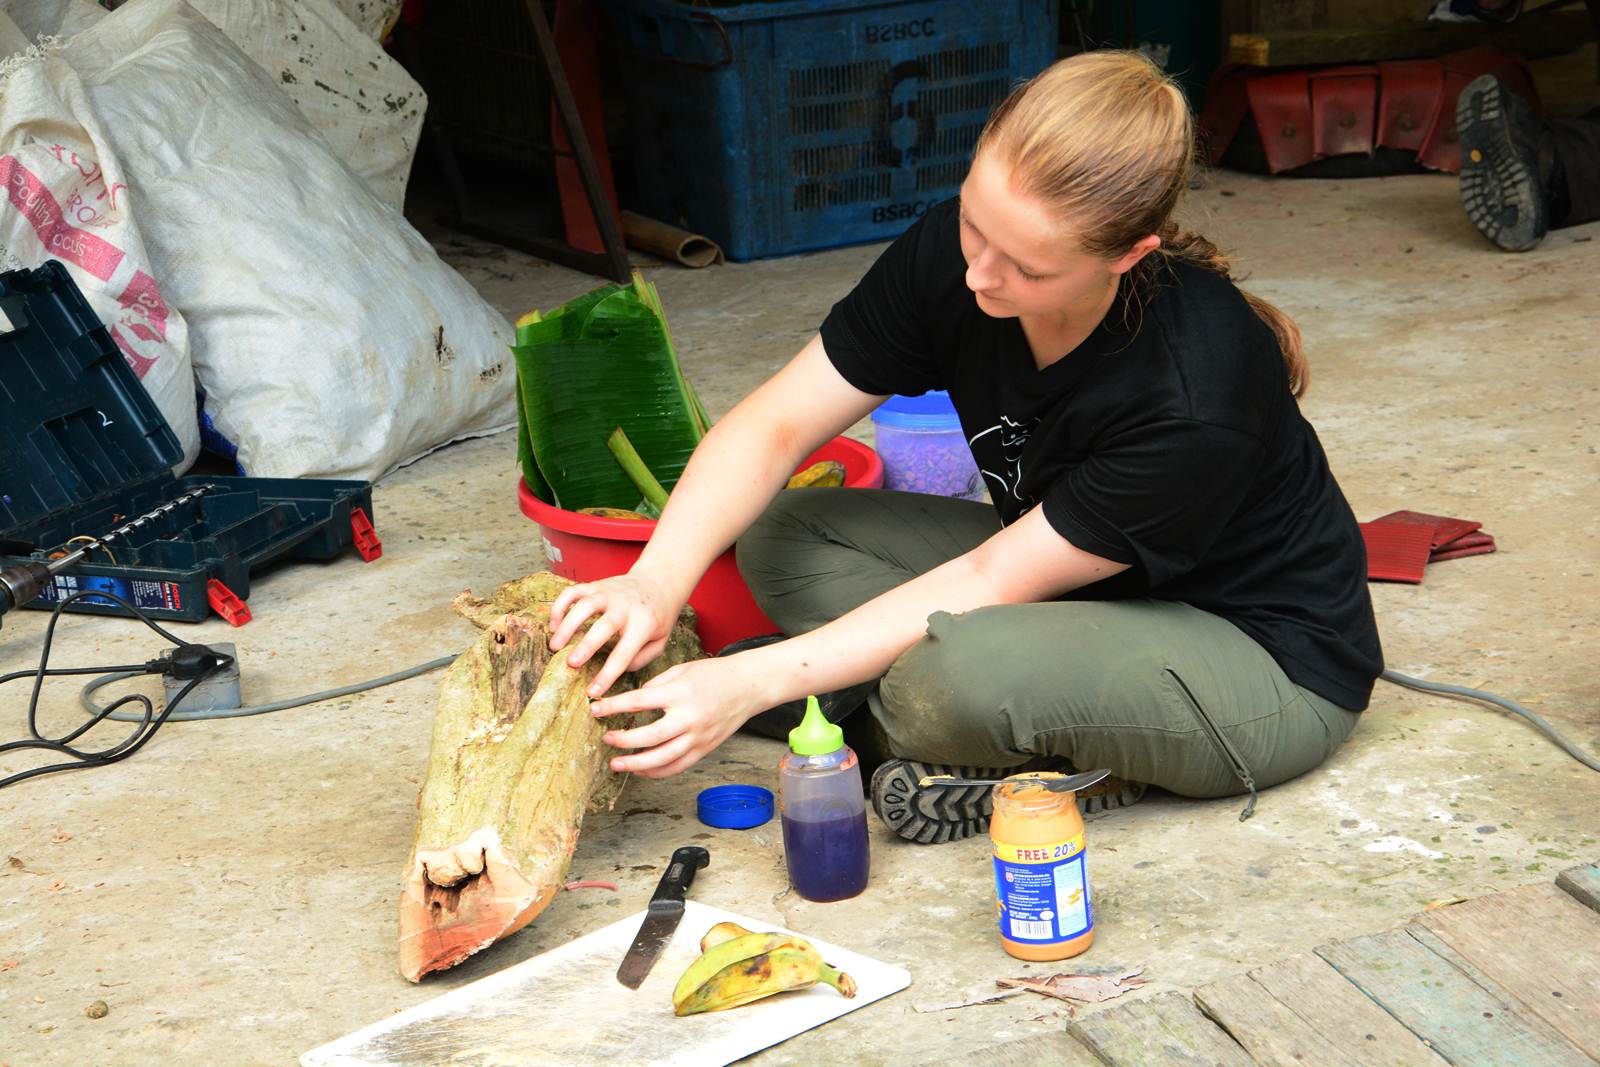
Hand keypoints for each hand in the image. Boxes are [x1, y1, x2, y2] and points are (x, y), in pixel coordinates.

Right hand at [548, 572, 681, 698]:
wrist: (659, 582)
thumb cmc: (657, 618)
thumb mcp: (661, 641)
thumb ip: (642, 659)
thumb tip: (618, 670)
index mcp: (644, 623)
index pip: (624, 653)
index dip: (608, 674)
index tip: (593, 691)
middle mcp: (625, 606)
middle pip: (604, 625)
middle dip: (586, 645)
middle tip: (570, 663)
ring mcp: (608, 592)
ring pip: (585, 604)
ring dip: (567, 624)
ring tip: (554, 646)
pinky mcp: (595, 585)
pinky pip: (573, 592)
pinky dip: (559, 607)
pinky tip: (553, 626)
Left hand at [589, 656, 770, 777]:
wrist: (748, 686)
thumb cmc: (713, 674)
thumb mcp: (681, 670)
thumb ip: (655, 687)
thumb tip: (632, 703)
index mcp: (680, 692)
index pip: (638, 701)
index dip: (613, 707)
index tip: (595, 710)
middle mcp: (689, 717)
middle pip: (649, 735)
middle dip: (622, 740)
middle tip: (606, 738)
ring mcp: (698, 736)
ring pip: (662, 758)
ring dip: (636, 763)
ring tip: (616, 764)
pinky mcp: (705, 749)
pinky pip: (677, 766)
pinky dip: (657, 772)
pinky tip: (640, 770)